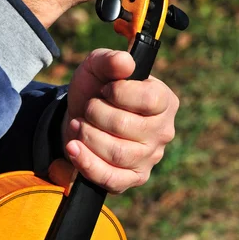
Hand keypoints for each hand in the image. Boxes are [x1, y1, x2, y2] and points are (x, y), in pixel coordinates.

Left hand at [60, 48, 178, 193]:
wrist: (80, 117)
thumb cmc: (96, 90)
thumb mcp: (97, 67)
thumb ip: (110, 60)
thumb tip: (126, 63)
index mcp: (165, 100)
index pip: (149, 100)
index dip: (118, 93)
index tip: (104, 90)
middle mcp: (163, 131)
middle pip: (127, 127)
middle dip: (96, 114)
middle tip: (88, 108)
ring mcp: (150, 158)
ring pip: (117, 154)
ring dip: (88, 136)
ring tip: (78, 124)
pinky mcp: (133, 179)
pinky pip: (112, 179)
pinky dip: (87, 164)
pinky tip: (73, 148)